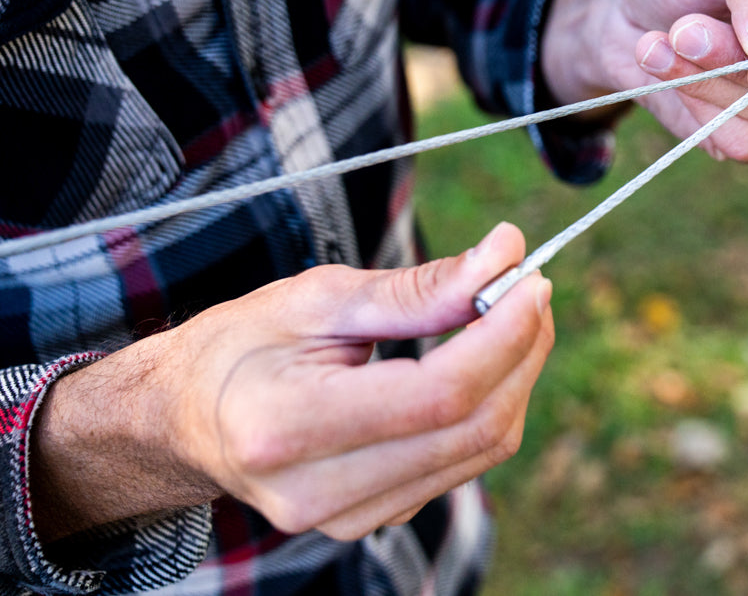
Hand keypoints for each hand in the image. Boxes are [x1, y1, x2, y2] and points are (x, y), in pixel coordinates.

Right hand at [30, 224, 552, 541]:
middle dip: (521, 350)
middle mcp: (317, 491)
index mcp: (287, 426)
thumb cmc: (245, 345)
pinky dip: (489, 405)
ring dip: (515, 376)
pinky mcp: (372, 520)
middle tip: (530, 287)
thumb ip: (417, 288)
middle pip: (472, 427)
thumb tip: (505, 257)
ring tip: (510, 314)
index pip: (438, 394)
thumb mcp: (319, 298)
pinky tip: (481, 360)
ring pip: (480, 450)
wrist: (186, 417)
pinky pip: (463, 464)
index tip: (531, 280)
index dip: (502, 336)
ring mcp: (346, 518)